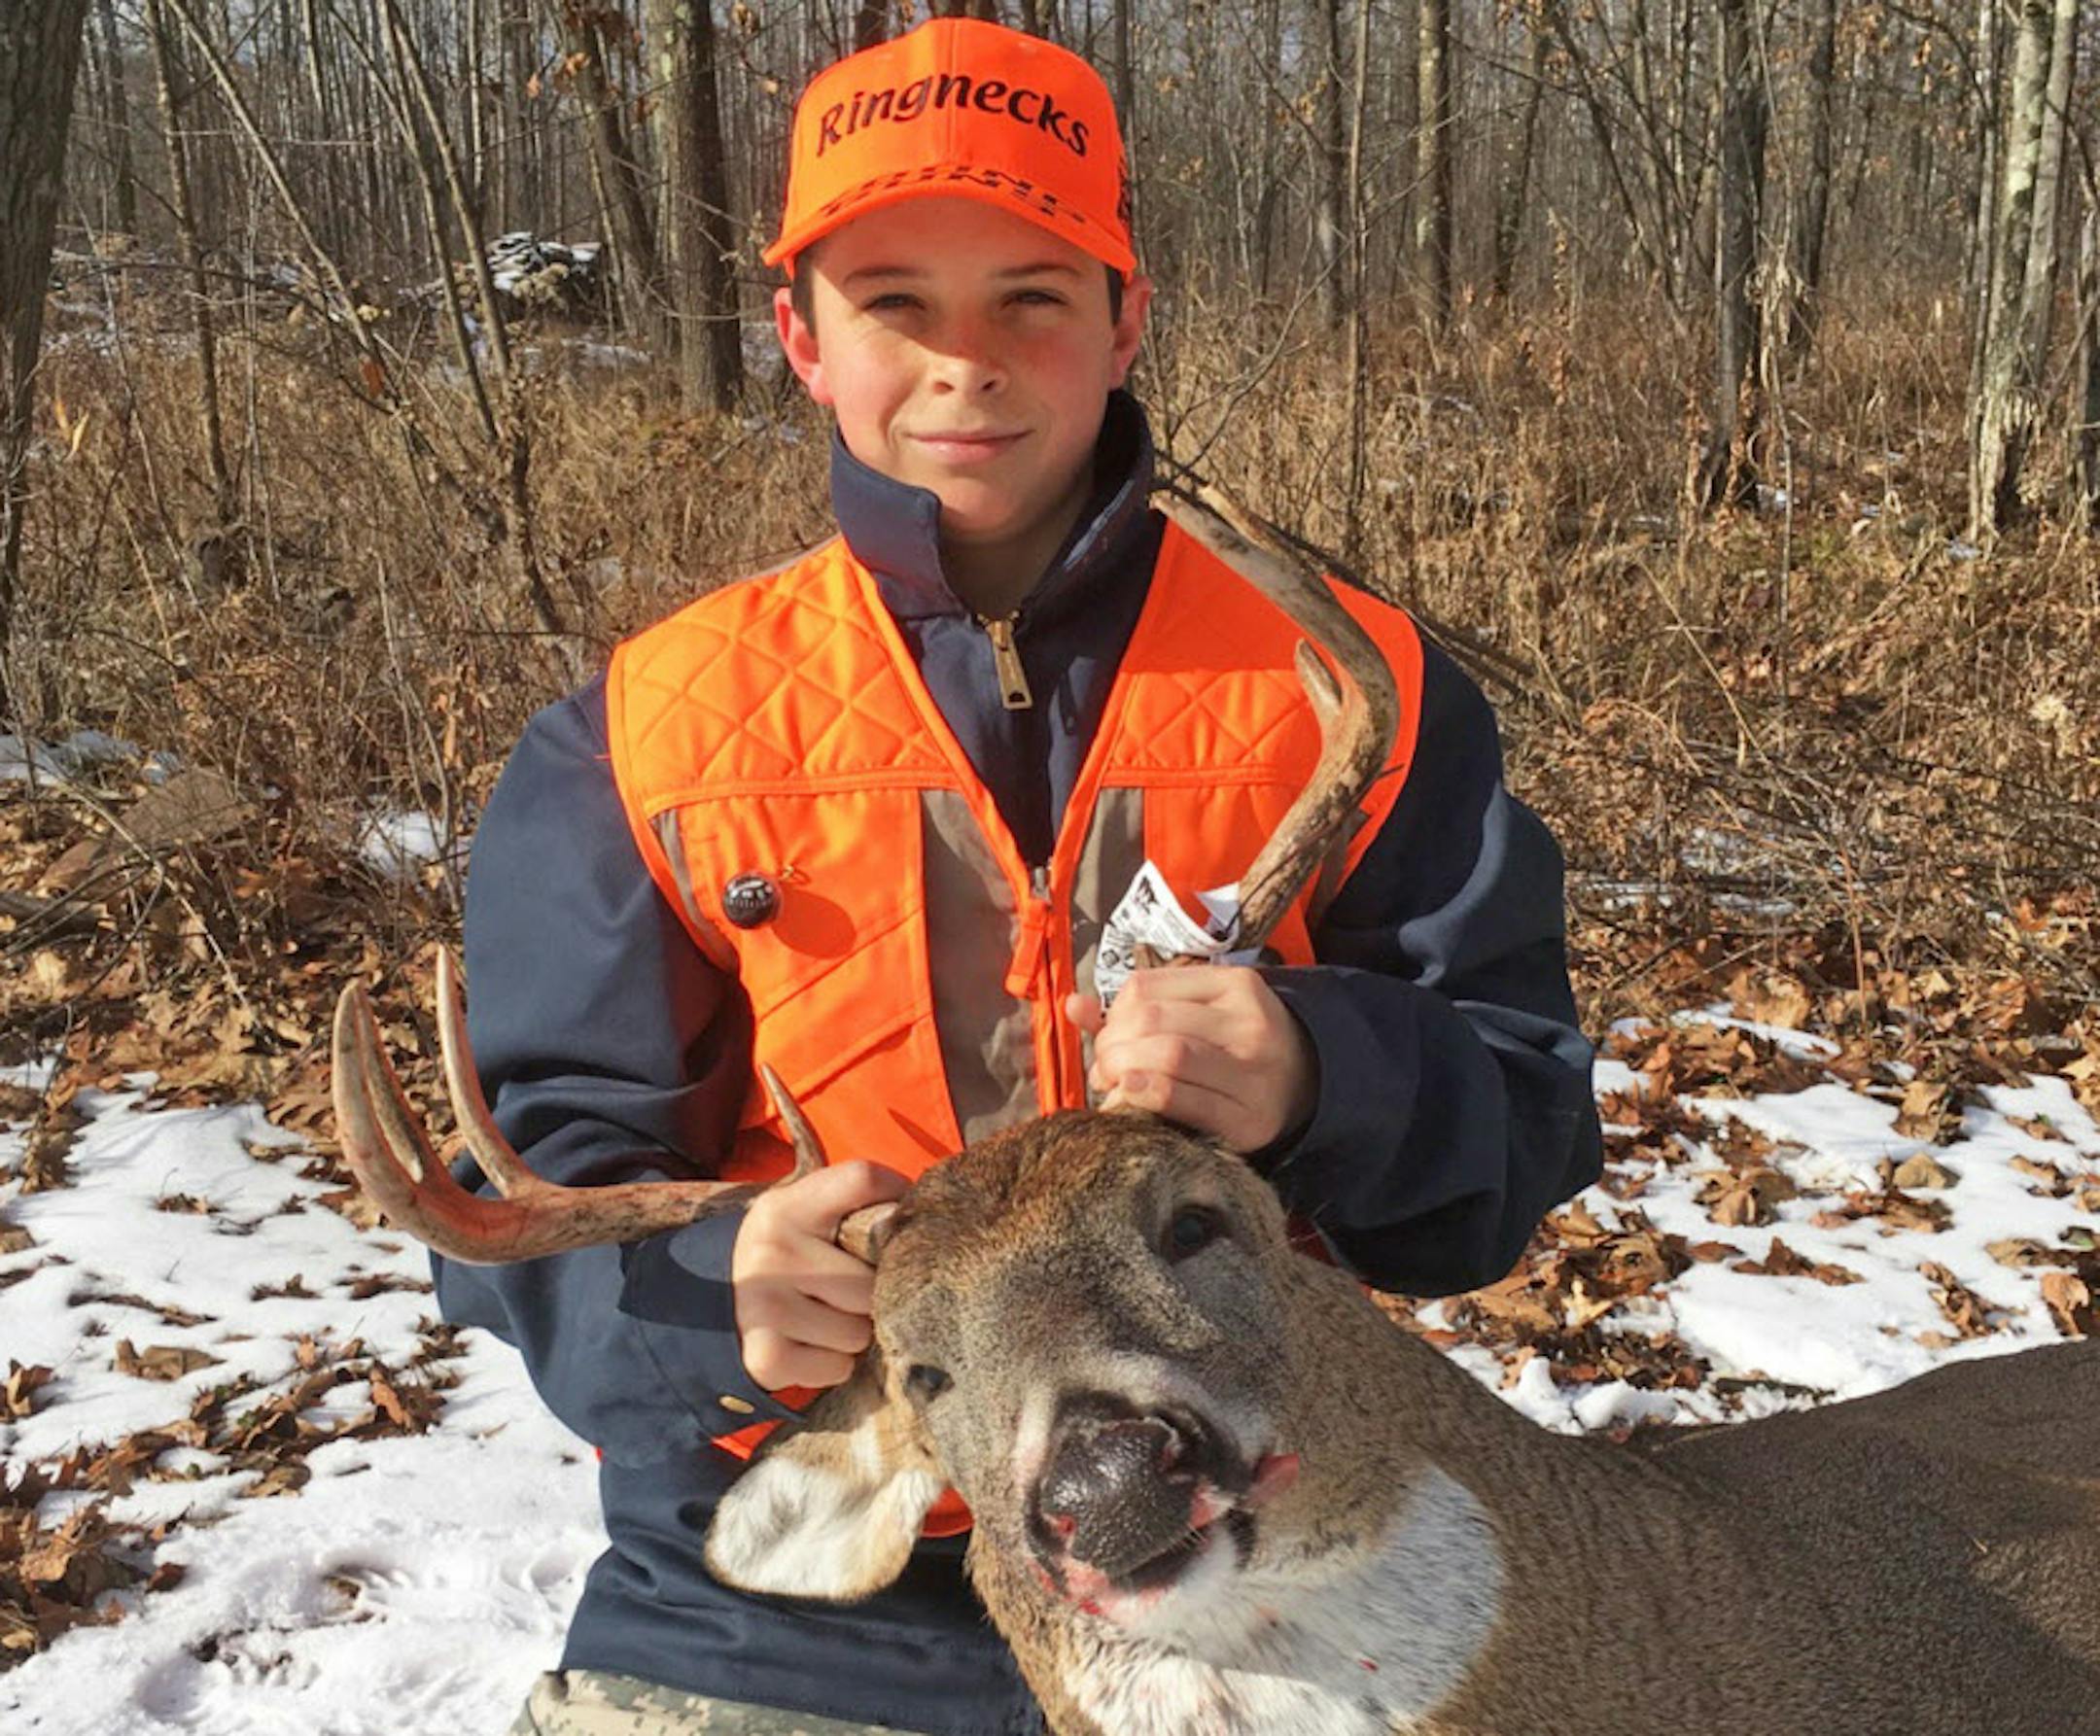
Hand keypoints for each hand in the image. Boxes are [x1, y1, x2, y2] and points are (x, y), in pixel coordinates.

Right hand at [732, 1159, 908, 1390]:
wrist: (714, 1304)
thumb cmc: (786, 1256)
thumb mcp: (803, 1214)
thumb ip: (853, 1205)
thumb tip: (923, 1215)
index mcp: (786, 1207)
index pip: (863, 1179)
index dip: (896, 1194)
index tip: (898, 1217)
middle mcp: (772, 1252)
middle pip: (871, 1281)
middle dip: (869, 1293)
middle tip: (845, 1289)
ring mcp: (765, 1307)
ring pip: (858, 1332)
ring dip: (852, 1332)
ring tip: (824, 1317)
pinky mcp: (765, 1357)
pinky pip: (838, 1367)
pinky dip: (831, 1364)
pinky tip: (808, 1344)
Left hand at [1065, 966, 1317, 1152]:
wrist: (1307, 1088)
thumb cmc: (1237, 1045)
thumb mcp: (1200, 1011)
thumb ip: (1138, 1007)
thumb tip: (1072, 1005)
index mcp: (1235, 984)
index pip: (1145, 988)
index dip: (1111, 1015)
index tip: (1108, 1037)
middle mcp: (1249, 1022)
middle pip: (1151, 1022)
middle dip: (1112, 1046)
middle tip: (1105, 1068)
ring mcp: (1253, 1071)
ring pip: (1166, 1057)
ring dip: (1122, 1072)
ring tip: (1114, 1085)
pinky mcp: (1248, 1118)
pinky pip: (1179, 1100)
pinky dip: (1141, 1098)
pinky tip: (1127, 1100)